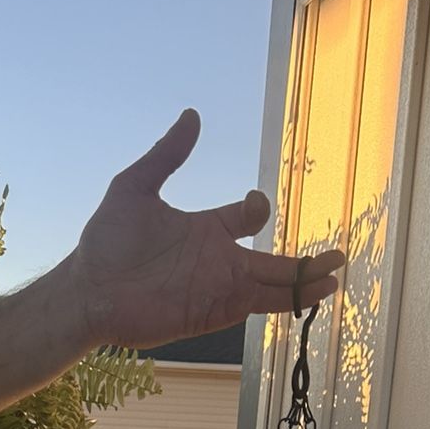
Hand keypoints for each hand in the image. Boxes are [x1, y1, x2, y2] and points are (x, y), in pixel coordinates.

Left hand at [65, 110, 342, 349]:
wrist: (89, 290)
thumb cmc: (106, 242)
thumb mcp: (135, 187)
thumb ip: (167, 155)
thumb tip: (191, 116)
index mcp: (205, 229)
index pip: (246, 218)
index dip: (254, 209)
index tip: (251, 207)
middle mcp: (217, 260)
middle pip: (272, 259)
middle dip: (305, 259)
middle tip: (341, 252)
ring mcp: (218, 288)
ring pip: (272, 286)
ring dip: (304, 282)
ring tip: (336, 278)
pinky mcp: (213, 312)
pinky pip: (255, 307)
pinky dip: (284, 302)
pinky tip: (310, 297)